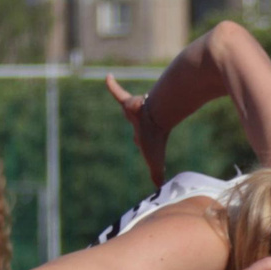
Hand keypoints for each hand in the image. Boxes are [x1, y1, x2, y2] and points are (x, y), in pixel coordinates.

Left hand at [106, 74, 169, 188]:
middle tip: (135, 122)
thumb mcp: (154, 163)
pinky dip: (112, 85)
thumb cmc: (155, 140)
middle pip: (134, 123)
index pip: (140, 140)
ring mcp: (133, 111)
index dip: (140, 141)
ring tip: (133, 101)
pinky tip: (108, 76)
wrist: (156, 120)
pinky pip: (117, 91)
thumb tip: (162, 193)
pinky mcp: (128, 102)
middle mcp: (139, 123)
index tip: (140, 142)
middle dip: (135, 122)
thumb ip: (157, 176)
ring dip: (130, 104)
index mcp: (144, 136)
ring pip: (128, 107)